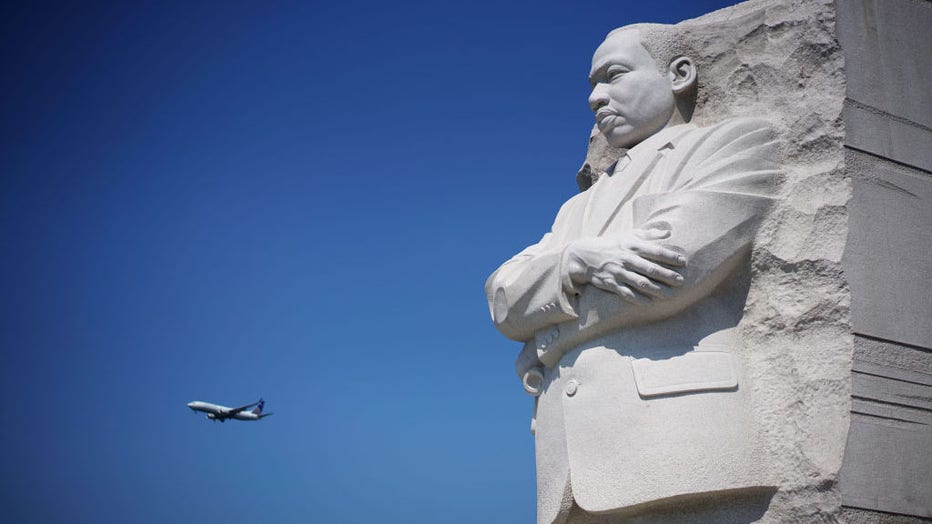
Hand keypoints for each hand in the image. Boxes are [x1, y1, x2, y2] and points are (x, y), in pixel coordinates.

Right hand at [565, 229, 685, 301]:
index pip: (655, 251)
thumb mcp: (628, 235)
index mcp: (632, 246)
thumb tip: (668, 232)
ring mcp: (618, 272)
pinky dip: (638, 298)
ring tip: (670, 294)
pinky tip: (650, 302)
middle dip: (667, 275)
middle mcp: (626, 259)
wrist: (584, 256)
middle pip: (650, 268)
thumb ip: (649, 234)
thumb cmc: (611, 244)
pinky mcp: (611, 284)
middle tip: (681, 281)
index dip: (670, 256)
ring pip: (640, 282)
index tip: (683, 261)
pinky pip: (626, 293)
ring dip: (656, 289)